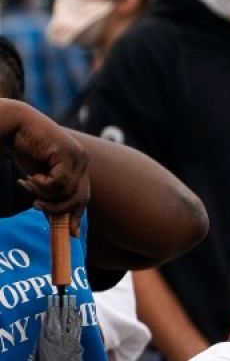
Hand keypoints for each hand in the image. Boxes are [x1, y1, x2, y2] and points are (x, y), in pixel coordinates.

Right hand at [0, 100, 88, 231]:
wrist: (13, 126)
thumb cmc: (25, 150)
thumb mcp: (41, 176)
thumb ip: (52, 193)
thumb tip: (61, 222)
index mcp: (80, 166)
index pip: (83, 196)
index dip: (77, 214)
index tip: (72, 234)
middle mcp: (83, 160)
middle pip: (80, 197)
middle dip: (59, 208)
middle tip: (35, 205)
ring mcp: (78, 156)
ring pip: (68, 192)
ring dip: (44, 194)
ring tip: (28, 184)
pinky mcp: (67, 154)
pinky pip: (59, 182)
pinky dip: (42, 185)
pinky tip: (30, 177)